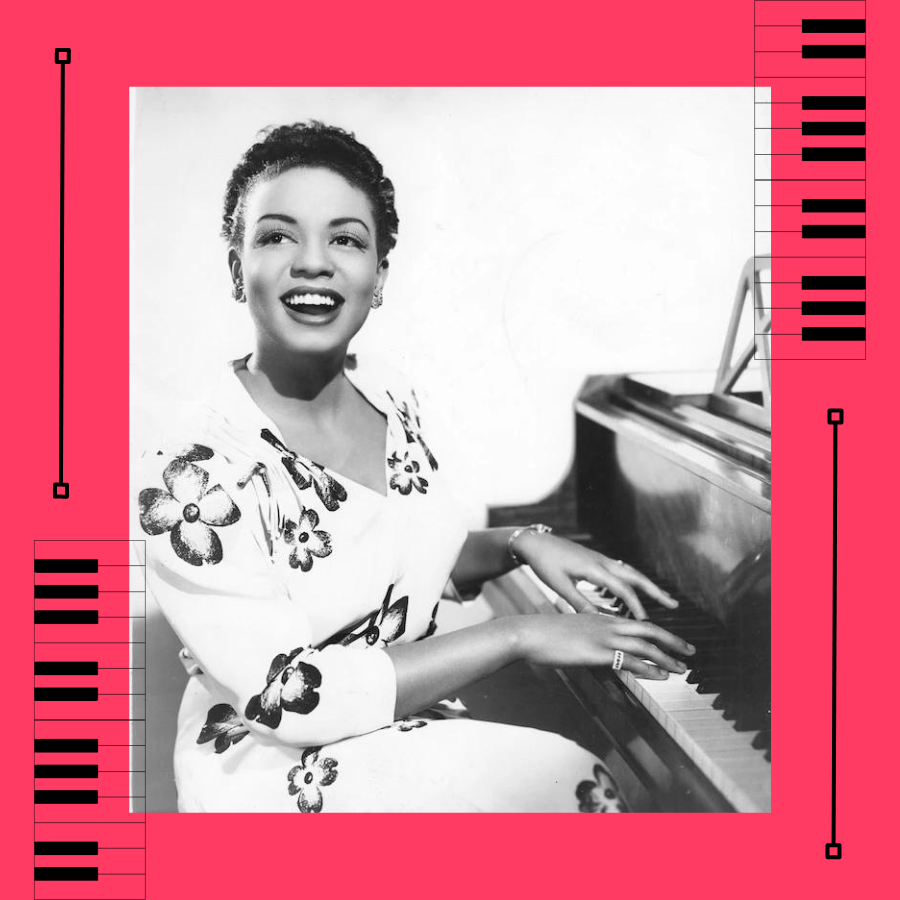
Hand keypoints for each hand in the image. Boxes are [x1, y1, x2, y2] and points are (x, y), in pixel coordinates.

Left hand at [512, 531, 676, 619]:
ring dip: (646, 586)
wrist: (534, 542)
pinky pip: (620, 571)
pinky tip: (631, 594)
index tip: (646, 622)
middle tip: (675, 604)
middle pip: (636, 576)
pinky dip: (631, 582)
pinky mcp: (595, 559)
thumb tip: (598, 621)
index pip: (623, 589)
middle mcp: (602, 561)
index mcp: (594, 568)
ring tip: (662, 599)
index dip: (635, 606)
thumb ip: (579, 603)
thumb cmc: (545, 564)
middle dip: (656, 590)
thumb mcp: (560, 586)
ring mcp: (600, 559)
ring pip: (630, 572)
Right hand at [513, 613, 694, 678]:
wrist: (530, 633)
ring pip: (645, 645)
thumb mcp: (571, 632)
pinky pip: (630, 660)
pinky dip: (649, 668)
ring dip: (666, 657)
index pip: (637, 624)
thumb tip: (594, 648)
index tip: (672, 642)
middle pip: (649, 631)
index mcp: (602, 618)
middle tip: (690, 652)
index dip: (657, 633)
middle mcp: (607, 624)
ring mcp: (604, 637)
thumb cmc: (545, 634)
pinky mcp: (598, 652)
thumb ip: (587, 637)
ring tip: (682, 668)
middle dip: (672, 642)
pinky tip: (661, 675)